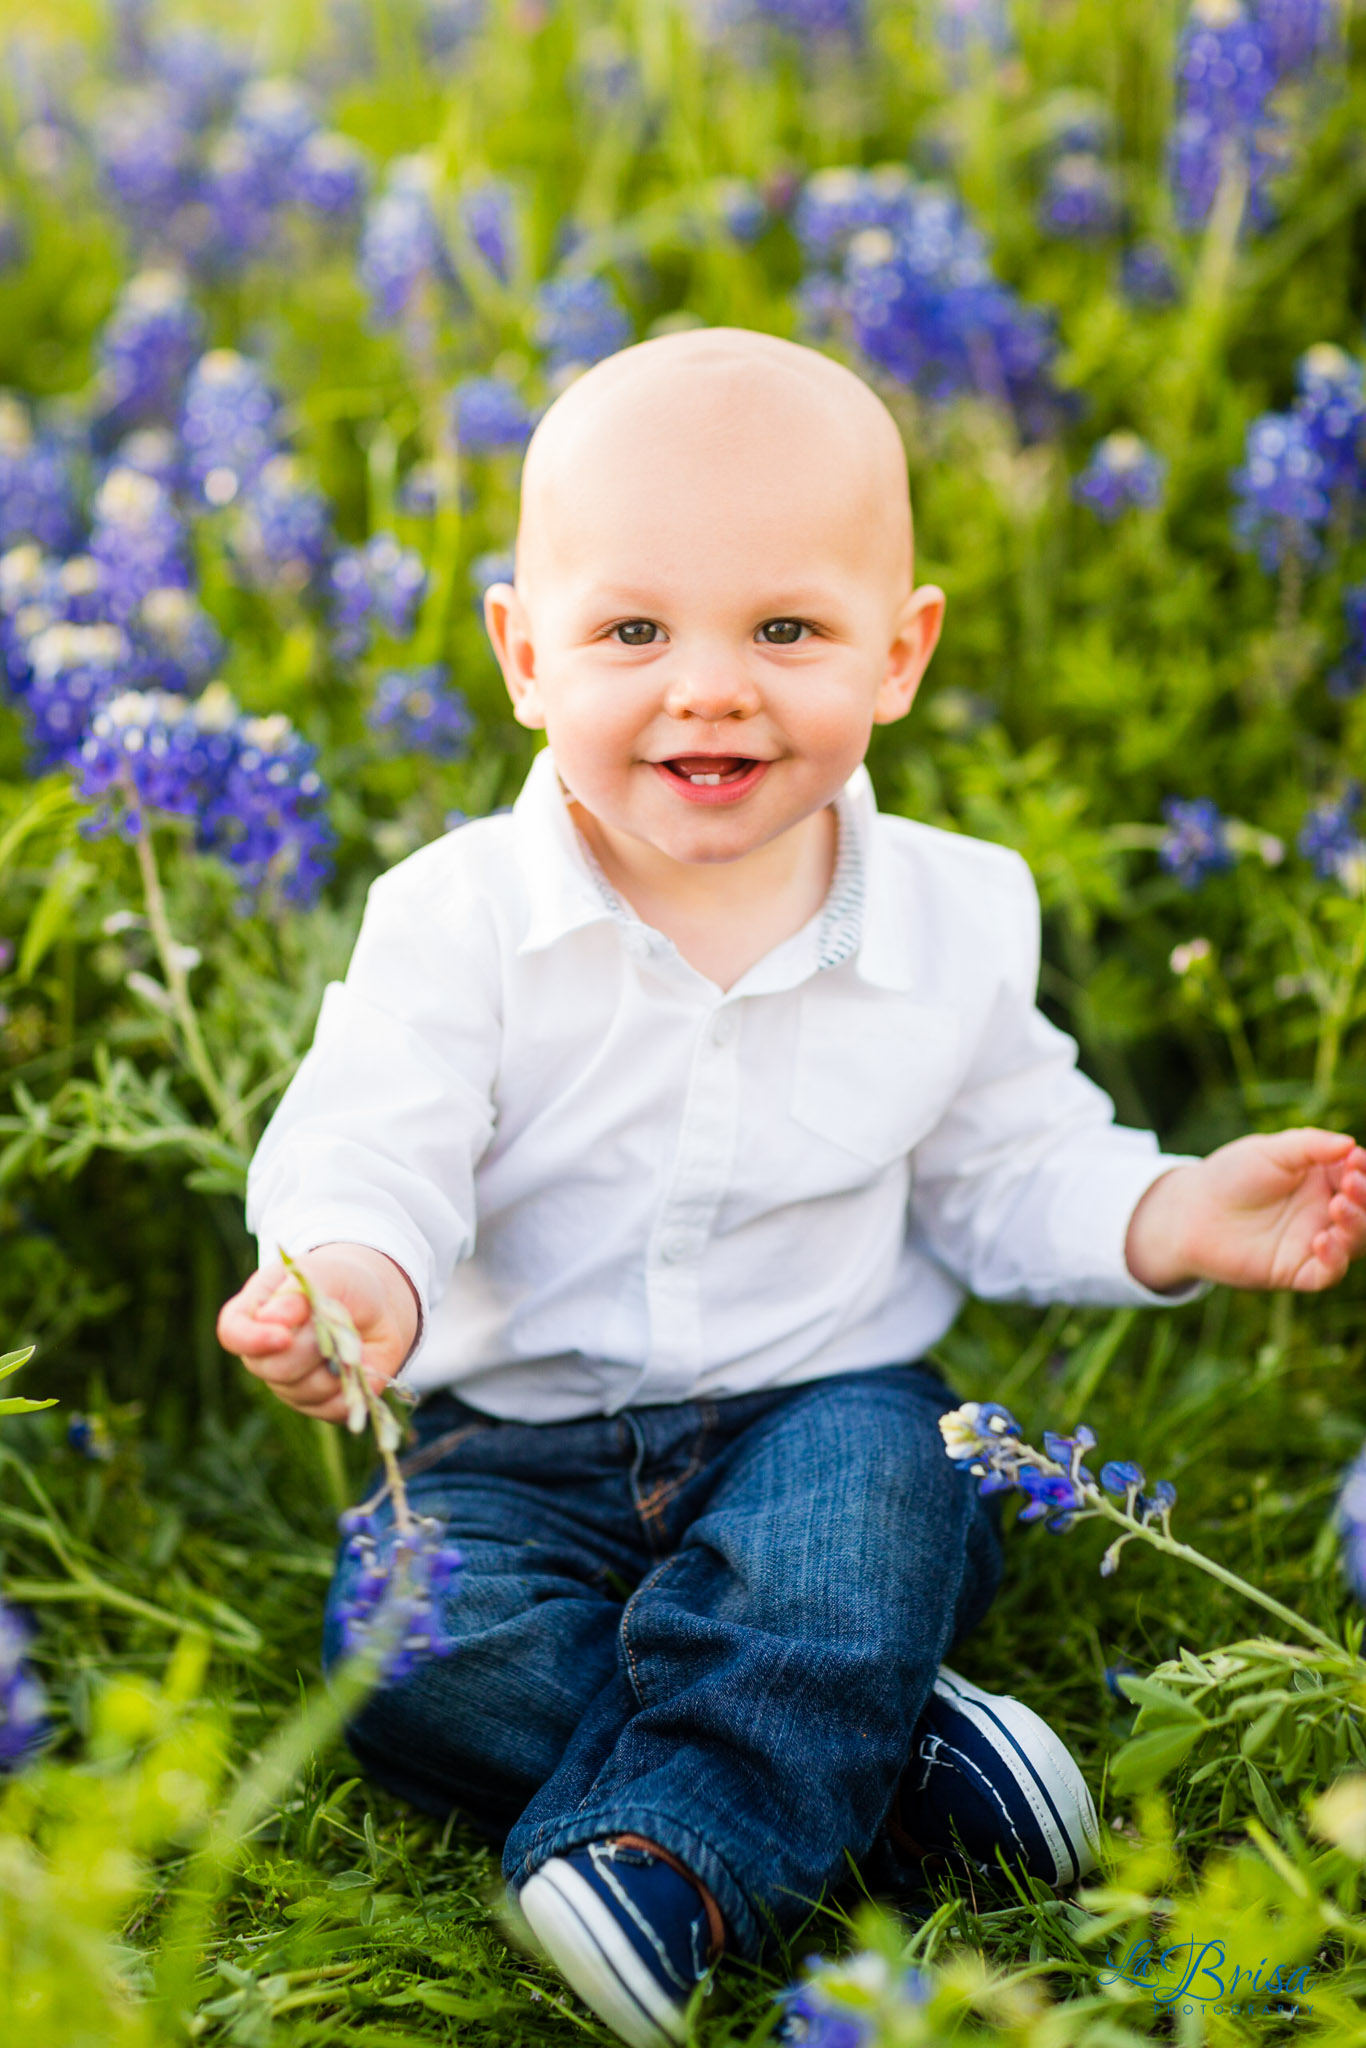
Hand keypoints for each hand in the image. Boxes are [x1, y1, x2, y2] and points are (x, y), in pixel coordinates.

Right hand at [216, 1243, 419, 1422]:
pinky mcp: (320, 1404)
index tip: (284, 1336)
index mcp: (256, 1313)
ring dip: (335, 1365)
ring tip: (351, 1339)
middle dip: (311, 1348)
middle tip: (337, 1324)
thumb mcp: (324, 1273)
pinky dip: (353, 1386)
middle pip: (272, 1369)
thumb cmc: (342, 1282)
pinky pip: (332, 1409)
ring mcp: (290, 1384)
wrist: (379, 1305)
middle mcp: (265, 1354)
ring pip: (303, 1392)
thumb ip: (298, 1293)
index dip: (252, 1340)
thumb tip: (272, 1318)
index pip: (232, 1333)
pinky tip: (360, 1363)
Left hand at [1125, 1129, 1365, 1294]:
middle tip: (1350, 1184)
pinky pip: (1328, 1273)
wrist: (1190, 1211)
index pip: (1360, 1176)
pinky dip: (1335, 1260)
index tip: (1354, 1160)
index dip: (1363, 1170)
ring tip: (1338, 1205)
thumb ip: (1310, 1146)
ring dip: (1357, 1225)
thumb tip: (1351, 1144)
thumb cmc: (1231, 1175)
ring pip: (1356, 1242)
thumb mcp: (1270, 1152)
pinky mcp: (1297, 1271)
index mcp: (1326, 1180)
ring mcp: (1315, 1242)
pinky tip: (1323, 1240)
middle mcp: (1327, 1212)